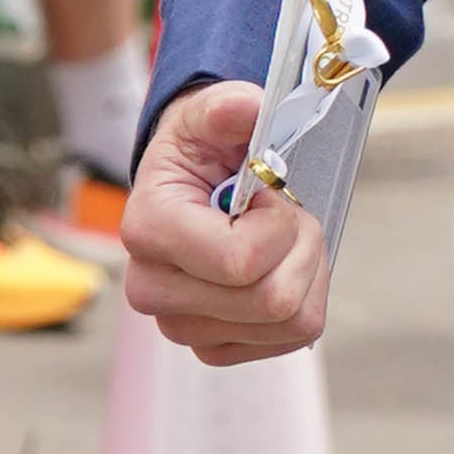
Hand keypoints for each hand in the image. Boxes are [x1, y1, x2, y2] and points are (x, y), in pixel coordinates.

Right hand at [120, 82, 332, 362]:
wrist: (194, 185)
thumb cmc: (204, 152)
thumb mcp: (213, 116)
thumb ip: (228, 107)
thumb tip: (247, 107)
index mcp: (147, 231)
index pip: (240, 262)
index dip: (277, 225)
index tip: (265, 194)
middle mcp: (152, 290)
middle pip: (271, 300)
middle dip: (301, 248)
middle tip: (286, 215)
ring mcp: (182, 325)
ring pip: (290, 322)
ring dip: (306, 273)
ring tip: (282, 240)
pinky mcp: (212, 346)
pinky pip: (291, 339)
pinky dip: (304, 301)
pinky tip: (279, 269)